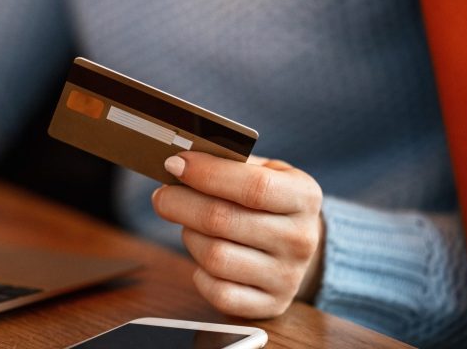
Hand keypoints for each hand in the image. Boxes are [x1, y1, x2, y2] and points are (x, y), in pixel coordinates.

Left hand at [152, 151, 323, 317]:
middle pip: (223, 220)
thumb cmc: (269, 202)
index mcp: (304, 196)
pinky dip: (200, 274)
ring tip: (189, 226)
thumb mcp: (265, 172)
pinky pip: (219, 292)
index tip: (174, 164)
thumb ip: (229, 164)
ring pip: (215, 257)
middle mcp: (301, 238)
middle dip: (180, 204)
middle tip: (162, 196)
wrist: (296, 245)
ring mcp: (287, 276)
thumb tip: (180, 163)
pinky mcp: (271, 305)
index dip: (207, 174)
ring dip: (190, 237)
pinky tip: (203, 259)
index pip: (254, 186)